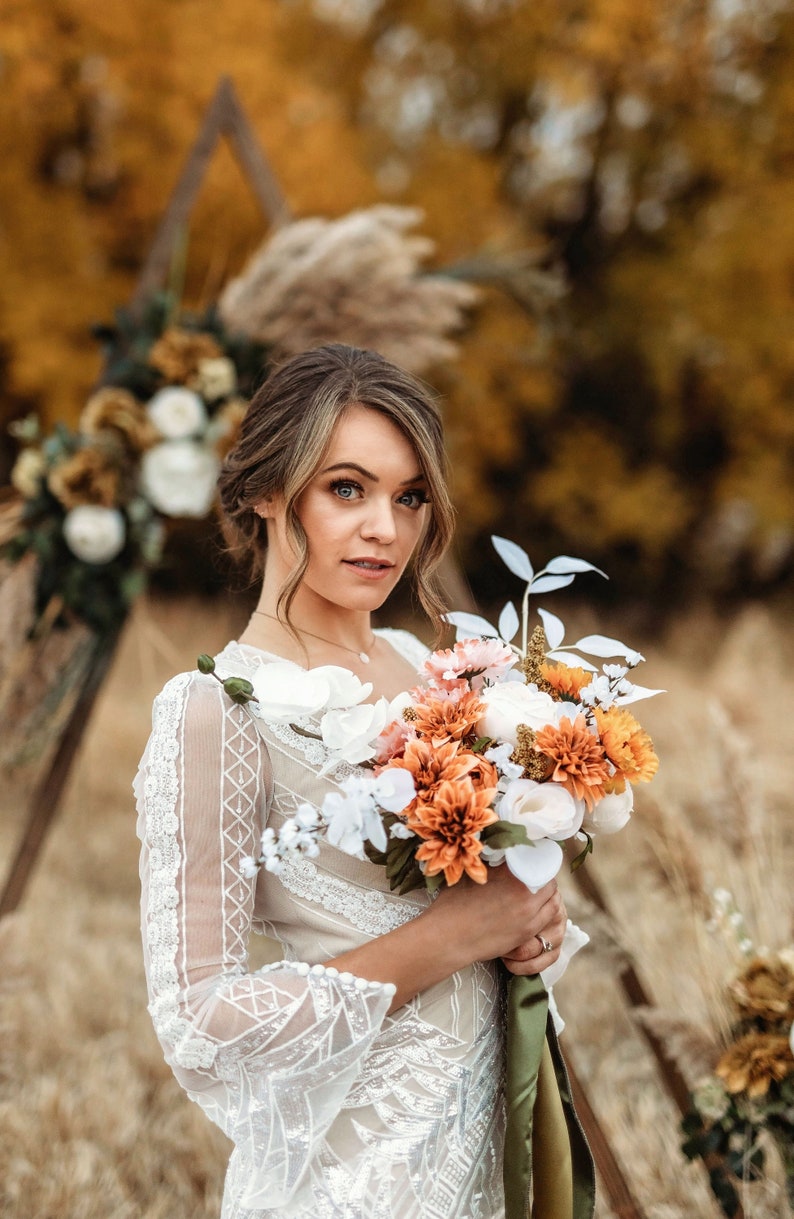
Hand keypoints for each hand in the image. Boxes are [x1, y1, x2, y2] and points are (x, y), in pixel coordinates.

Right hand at [427, 865, 563, 969]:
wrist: (448, 936)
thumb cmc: (453, 904)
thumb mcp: (471, 875)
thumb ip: (493, 866)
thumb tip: (504, 857)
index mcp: (510, 872)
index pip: (537, 861)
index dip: (539, 860)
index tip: (536, 860)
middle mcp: (523, 891)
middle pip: (549, 881)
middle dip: (546, 878)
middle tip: (540, 877)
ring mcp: (528, 914)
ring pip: (554, 901)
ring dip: (550, 895)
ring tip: (541, 894)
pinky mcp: (527, 932)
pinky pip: (548, 918)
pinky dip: (546, 911)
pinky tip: (536, 910)